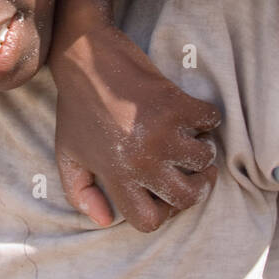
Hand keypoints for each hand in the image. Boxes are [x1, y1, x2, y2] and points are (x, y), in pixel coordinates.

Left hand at [51, 20, 220, 231]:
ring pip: (205, 159)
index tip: (164, 192)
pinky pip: (211, 121)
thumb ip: (81, 193)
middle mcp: (141, 161)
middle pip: (187, 198)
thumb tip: (105, 221)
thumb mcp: (67, 154)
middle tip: (192, 170)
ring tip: (186, 135)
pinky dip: (206, 116)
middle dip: (195, 187)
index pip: (148, 221)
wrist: (84, 57)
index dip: (161, 212)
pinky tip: (189, 111)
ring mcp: (161, 133)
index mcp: (115, 176)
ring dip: (201, 147)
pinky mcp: (176, 104)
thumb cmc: (76, 106)